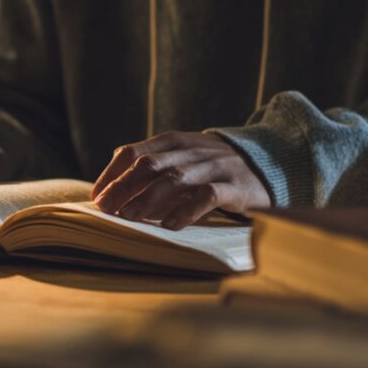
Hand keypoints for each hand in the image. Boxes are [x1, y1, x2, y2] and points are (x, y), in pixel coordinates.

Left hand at [91, 132, 270, 229]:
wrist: (271, 162)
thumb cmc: (214, 166)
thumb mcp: (183, 158)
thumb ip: (152, 164)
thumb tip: (113, 177)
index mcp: (174, 142)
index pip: (133, 152)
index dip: (112, 174)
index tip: (96, 197)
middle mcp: (192, 150)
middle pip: (149, 165)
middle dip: (123, 187)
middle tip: (106, 209)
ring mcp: (215, 166)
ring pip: (175, 179)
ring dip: (148, 199)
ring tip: (129, 218)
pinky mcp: (236, 186)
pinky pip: (207, 196)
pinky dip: (186, 210)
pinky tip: (170, 225)